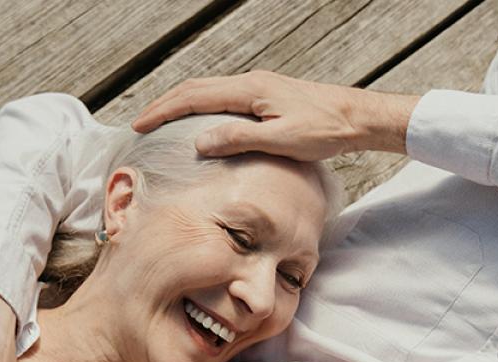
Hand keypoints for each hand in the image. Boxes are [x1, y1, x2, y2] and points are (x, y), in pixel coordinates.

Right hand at [131, 71, 418, 159]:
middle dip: (164, 104)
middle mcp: (250, 83)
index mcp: (249, 91)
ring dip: (180, 103)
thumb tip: (200, 141)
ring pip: (207, 90)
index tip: (140, 125)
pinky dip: (199, 105)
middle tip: (140, 122)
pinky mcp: (266, 95)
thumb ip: (240, 139)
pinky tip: (198, 121)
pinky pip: (221, 96)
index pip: (193, 97)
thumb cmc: (325, 131)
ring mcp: (258, 87)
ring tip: (161, 120)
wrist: (357, 118)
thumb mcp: (282, 140)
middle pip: (195, 88)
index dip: (163, 111)